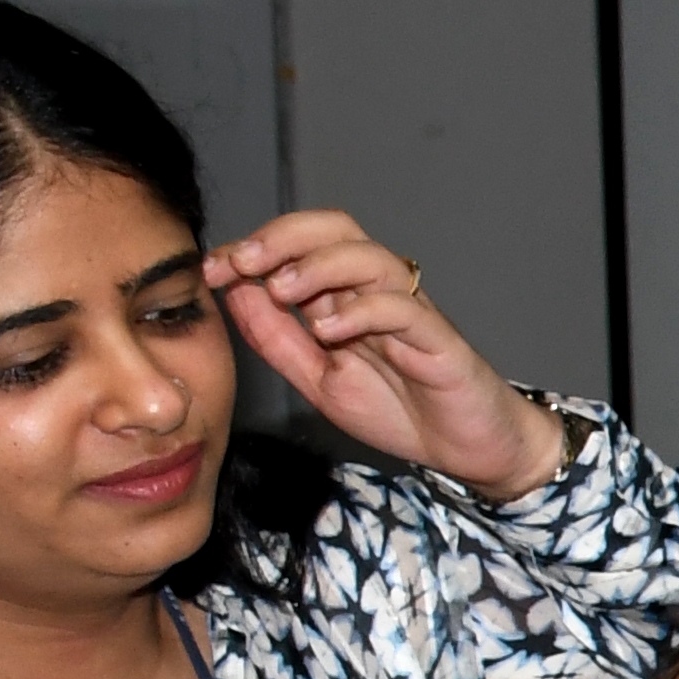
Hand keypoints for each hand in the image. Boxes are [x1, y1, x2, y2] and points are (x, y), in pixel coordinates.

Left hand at [203, 212, 566, 499]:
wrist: (468, 449)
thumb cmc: (401, 410)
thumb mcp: (316, 379)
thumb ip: (276, 338)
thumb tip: (234, 291)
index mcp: (345, 297)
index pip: (300, 244)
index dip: (253, 247)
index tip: (210, 269)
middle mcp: (378, 293)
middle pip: (336, 230)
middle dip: (283, 237)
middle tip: (243, 261)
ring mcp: (411, 313)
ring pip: (369, 258)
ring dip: (318, 266)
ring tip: (283, 292)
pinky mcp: (439, 340)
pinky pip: (404, 308)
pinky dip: (362, 310)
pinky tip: (328, 331)